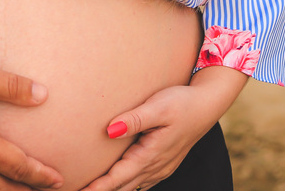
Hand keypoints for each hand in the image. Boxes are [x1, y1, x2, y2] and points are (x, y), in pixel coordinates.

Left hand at [79, 67, 246, 190]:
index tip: (81, 190)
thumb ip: (135, 119)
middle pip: (122, 187)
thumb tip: (110, 130)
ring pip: (131, 187)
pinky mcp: (162, 164)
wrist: (207, 105)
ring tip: (91, 189)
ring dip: (112, 189)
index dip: (98, 187)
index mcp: (151, 155)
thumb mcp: (158, 106)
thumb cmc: (182, 102)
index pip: (118, 178)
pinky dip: (124, 185)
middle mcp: (155, 167)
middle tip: (77, 190)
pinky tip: (115, 184)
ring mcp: (160, 168)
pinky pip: (140, 182)